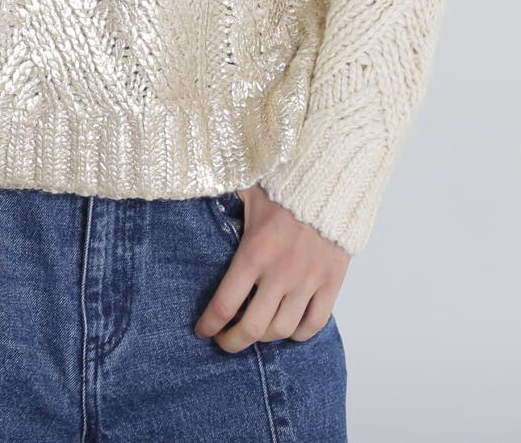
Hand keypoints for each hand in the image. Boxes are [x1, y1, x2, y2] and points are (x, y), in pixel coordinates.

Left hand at [194, 184, 349, 351]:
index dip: (210, 325)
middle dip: (232, 341)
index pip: (225, 304)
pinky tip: (288, 326)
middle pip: (253, 328)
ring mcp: (308, 280)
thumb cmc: (282, 183)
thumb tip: (189, 190)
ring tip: (255, 328)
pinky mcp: (332, 282)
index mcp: (254, 251)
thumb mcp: (244, 190)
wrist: (330, 178)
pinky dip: (299, 333)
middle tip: (224, 340)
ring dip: (265, 337)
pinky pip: (314, 323)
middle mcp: (280, 272)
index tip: (202, 331)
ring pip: (283, 330)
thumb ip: (220, 199)